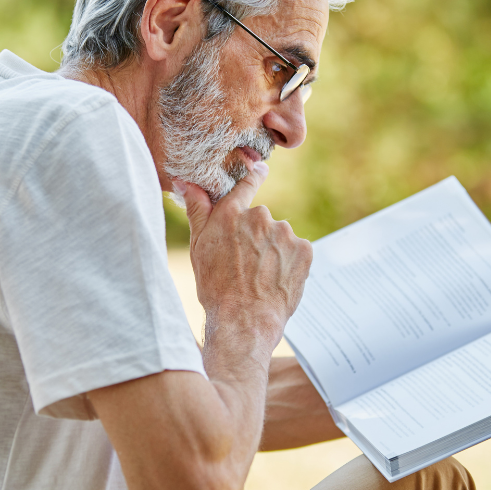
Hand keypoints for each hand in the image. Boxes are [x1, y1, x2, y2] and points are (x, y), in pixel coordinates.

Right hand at [176, 162, 312, 339]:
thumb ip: (197, 210)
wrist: (244, 320)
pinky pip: (298, 251)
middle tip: (246, 264)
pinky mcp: (304, 250)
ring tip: (261, 276)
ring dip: (274, 251)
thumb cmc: (215, 287)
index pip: (247, 183)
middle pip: (262, 220)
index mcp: (232, 213)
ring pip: (280, 237)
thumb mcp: (199, 247)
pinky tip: (277, 280)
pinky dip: (291, 263)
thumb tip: (186, 181)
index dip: (254, 176)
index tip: (260, 169)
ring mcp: (284, 233)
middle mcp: (260, 216)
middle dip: (257, 236)